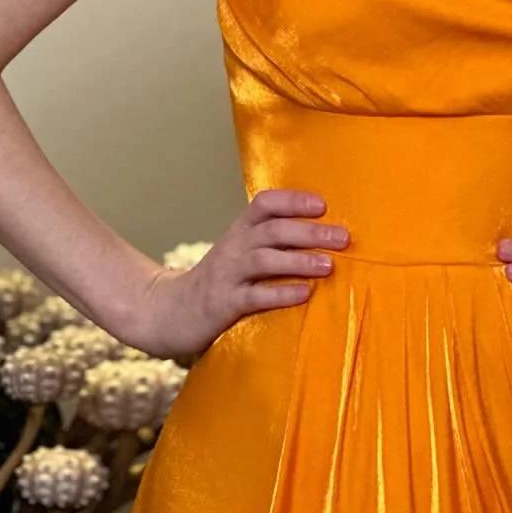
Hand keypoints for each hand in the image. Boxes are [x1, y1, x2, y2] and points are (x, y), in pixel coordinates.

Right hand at [124, 188, 350, 358]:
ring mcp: (226, 275)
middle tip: (343, 238)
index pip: (264, 204)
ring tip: (328, 265)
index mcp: (240, 231)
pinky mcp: (223, 304)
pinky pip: (254, 296)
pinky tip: (304, 294)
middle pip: (272, 230)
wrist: (168, 311)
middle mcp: (233, 247)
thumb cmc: (220, 280)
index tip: (322, 204)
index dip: (293, 201)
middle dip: (309, 232)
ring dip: (298, 260)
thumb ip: (273, 242)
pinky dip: (280, 293)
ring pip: (263, 260)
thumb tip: (325, 235)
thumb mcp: (240, 253)